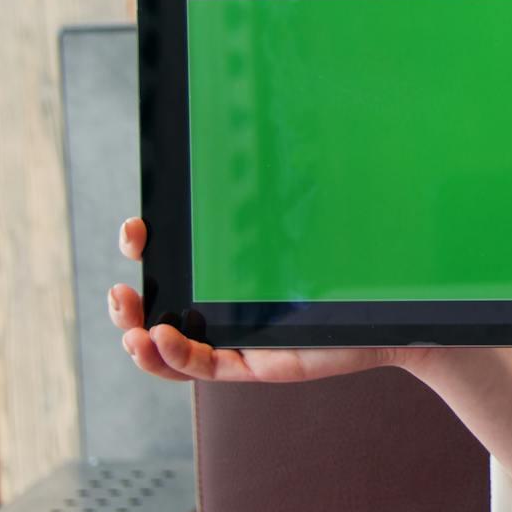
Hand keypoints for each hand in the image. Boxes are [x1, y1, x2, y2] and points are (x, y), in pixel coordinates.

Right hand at [110, 217, 413, 382]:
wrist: (392, 310)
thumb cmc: (350, 265)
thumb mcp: (305, 229)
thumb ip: (280, 202)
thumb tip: (258, 145)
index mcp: (227, 276)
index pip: (175, 263)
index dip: (146, 248)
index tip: (136, 228)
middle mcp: (225, 309)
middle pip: (158, 311)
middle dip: (128, 305)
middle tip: (119, 293)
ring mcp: (236, 338)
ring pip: (169, 349)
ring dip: (139, 341)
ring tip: (131, 330)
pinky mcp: (253, 363)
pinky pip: (203, 366)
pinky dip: (174, 356)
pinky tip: (159, 338)